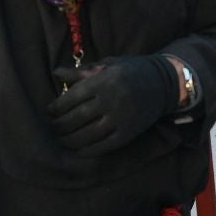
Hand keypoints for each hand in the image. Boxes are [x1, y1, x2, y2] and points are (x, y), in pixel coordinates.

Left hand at [48, 55, 179, 155]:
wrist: (164, 83)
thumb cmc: (131, 71)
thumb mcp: (108, 64)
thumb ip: (81, 71)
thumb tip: (55, 72)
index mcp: (104, 81)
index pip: (70, 99)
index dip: (56, 108)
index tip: (50, 111)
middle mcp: (112, 101)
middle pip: (75, 119)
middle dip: (59, 125)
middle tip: (54, 126)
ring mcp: (120, 119)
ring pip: (86, 135)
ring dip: (69, 140)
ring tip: (62, 138)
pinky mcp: (127, 134)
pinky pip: (102, 146)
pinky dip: (86, 150)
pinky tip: (78, 148)